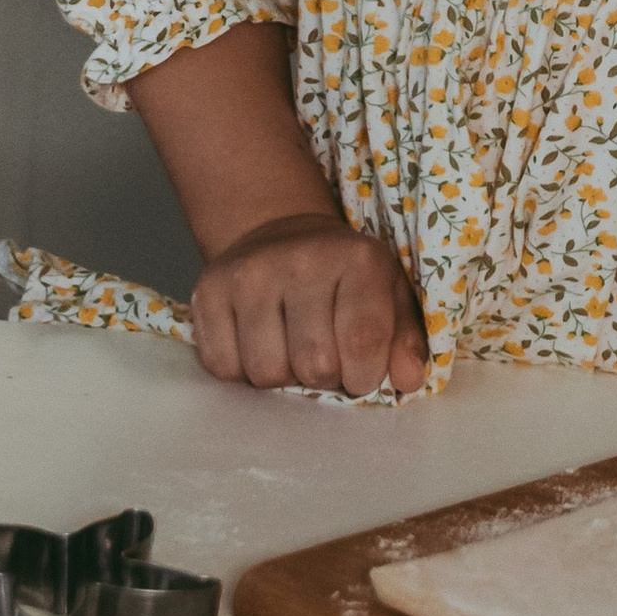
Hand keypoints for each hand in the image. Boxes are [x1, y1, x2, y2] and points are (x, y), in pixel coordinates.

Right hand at [190, 207, 428, 398]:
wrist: (282, 235)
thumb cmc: (344, 277)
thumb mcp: (389, 296)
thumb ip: (406, 340)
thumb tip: (408, 381)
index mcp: (358, 259)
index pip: (363, 343)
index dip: (365, 376)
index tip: (362, 372)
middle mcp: (303, 260)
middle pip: (314, 366)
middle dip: (324, 378)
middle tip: (325, 356)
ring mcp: (250, 273)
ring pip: (266, 374)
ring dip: (283, 377)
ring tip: (291, 348)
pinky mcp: (208, 290)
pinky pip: (223, 367)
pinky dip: (242, 371)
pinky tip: (258, 343)